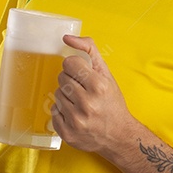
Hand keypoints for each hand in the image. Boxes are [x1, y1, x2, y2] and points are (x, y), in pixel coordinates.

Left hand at [52, 35, 133, 154]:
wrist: (119, 135)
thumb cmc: (112, 102)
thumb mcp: (106, 73)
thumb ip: (89, 50)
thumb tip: (67, 38)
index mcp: (98, 86)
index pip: (69, 63)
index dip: (74, 66)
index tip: (81, 73)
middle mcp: (87, 104)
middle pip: (61, 78)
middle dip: (70, 81)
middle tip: (82, 90)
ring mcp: (76, 120)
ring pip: (56, 95)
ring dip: (66, 97)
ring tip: (80, 103)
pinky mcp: (68, 133)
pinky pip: (53, 112)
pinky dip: (62, 112)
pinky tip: (75, 114)